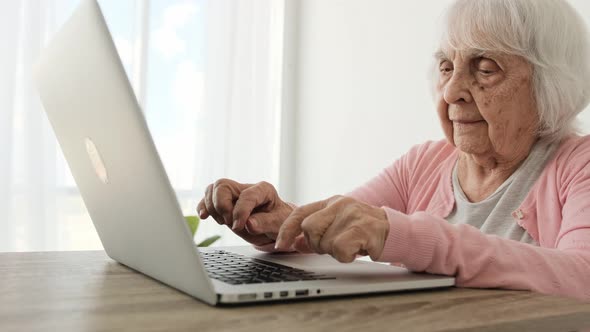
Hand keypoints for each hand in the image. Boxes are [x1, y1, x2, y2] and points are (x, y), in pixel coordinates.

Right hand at [197, 179, 292, 245]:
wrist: (275, 226)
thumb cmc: (279, 222)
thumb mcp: (278, 224)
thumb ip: (265, 223)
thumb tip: (249, 224)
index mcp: (263, 190)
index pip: (247, 195)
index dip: (241, 211)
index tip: (239, 226)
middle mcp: (246, 188)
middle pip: (223, 185)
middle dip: (222, 205)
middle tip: (228, 222)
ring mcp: (233, 194)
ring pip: (212, 189)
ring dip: (212, 208)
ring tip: (223, 222)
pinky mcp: (224, 202)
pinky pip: (208, 198)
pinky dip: (203, 207)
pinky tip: (204, 216)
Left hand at [275, 196, 389, 262]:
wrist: (395, 231)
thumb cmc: (364, 230)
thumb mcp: (338, 227)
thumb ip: (316, 233)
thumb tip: (294, 242)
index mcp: (331, 202)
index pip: (300, 213)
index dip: (286, 230)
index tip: (280, 245)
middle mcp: (341, 205)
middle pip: (309, 228)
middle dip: (316, 243)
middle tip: (332, 246)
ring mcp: (353, 215)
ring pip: (325, 242)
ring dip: (334, 252)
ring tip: (349, 246)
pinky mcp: (364, 229)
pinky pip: (340, 249)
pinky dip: (346, 256)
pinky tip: (357, 250)